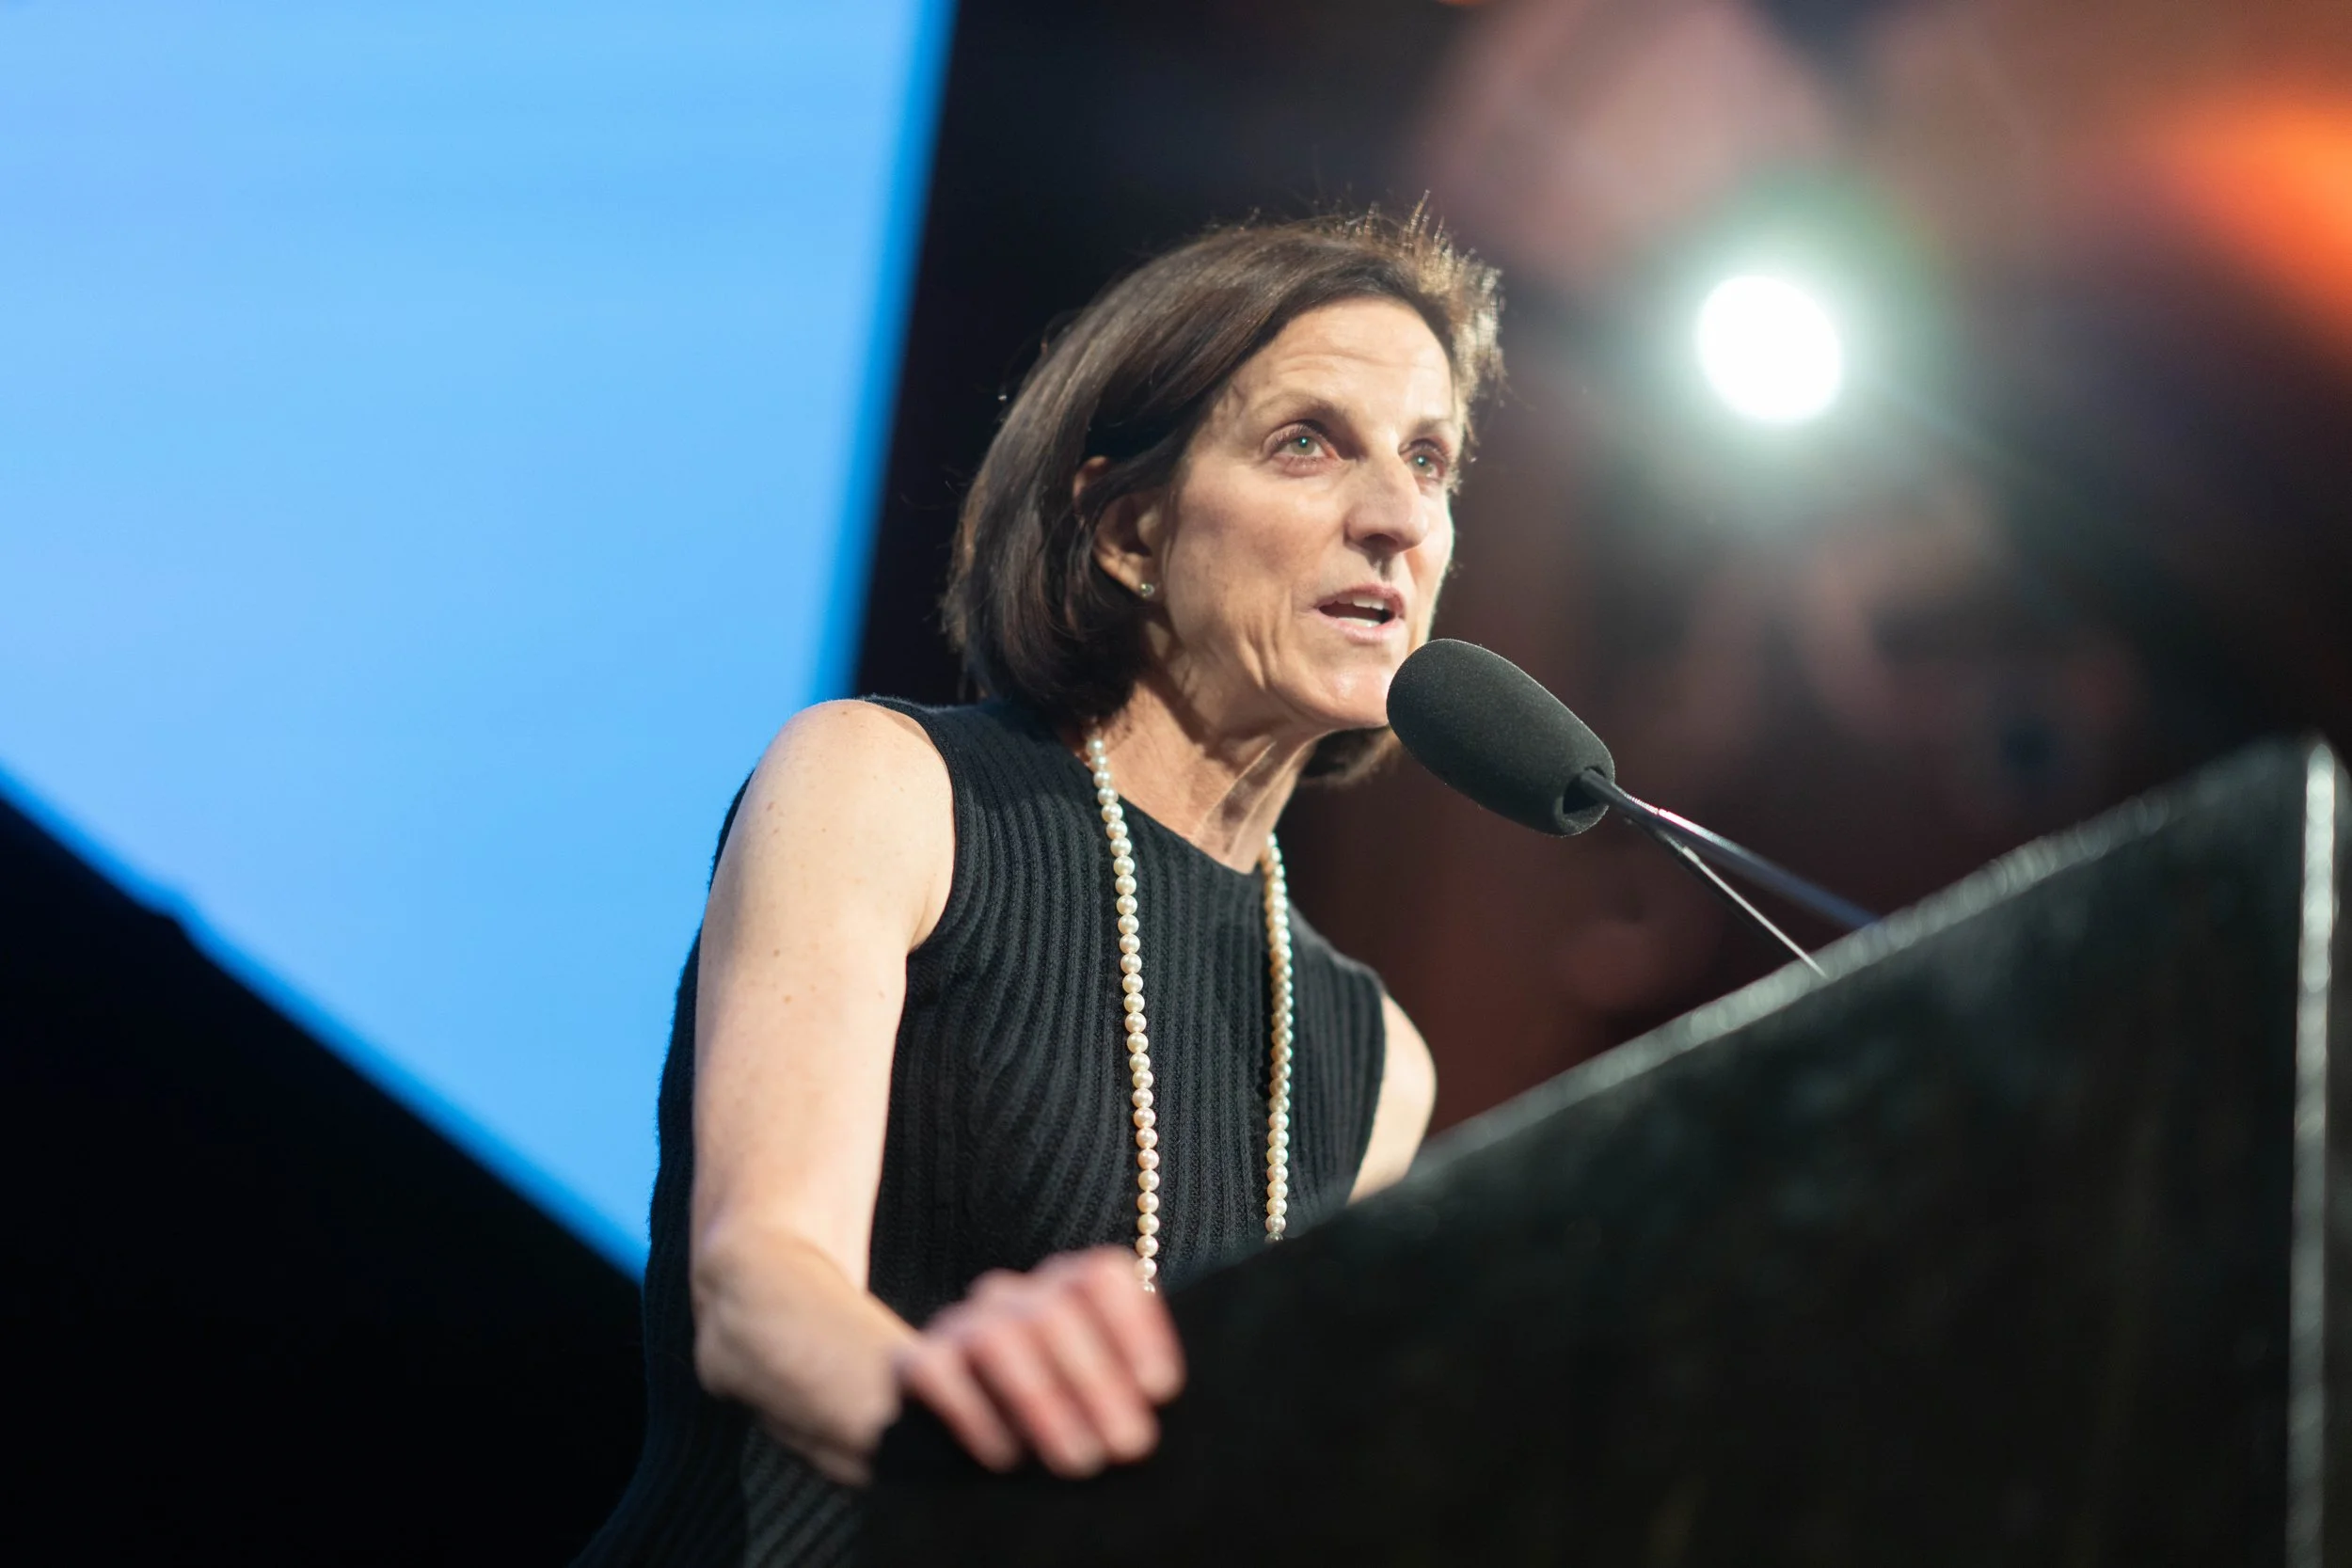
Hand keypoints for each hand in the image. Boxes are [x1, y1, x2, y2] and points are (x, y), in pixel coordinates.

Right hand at [895, 1247, 1184, 1477]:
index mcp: (1064, 1292)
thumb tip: (1155, 1421)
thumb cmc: (1043, 1424)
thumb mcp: (1089, 1405)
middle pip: (1055, 1311)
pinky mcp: (912, 1364)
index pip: (1101, 1275)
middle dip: (1097, 1380)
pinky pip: (937, 1372)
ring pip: (998, 1339)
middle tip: (1129, 1446)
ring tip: (1079, 1460)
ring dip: (1044, 1401)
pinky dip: (975, 1414)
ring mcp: (958, 1325)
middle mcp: (1012, 1297)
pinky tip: (1005, 1458)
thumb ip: (1123, 1396)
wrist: (935, 1440)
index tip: (1161, 1390)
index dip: (1135, 1325)